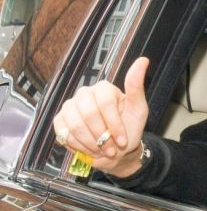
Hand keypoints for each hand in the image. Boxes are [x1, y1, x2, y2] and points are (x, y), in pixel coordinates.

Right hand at [53, 57, 149, 176]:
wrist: (116, 150)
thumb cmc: (129, 128)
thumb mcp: (138, 109)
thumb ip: (136, 86)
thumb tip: (143, 60)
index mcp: (104, 89)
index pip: (105, 103)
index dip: (114, 124)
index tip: (122, 140)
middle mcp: (85, 94)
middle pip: (89, 114)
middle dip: (102, 136)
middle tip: (111, 148)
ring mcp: (70, 106)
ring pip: (75, 125)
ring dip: (91, 143)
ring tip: (102, 149)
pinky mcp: (60, 120)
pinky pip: (64, 133)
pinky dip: (79, 145)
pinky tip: (89, 147)